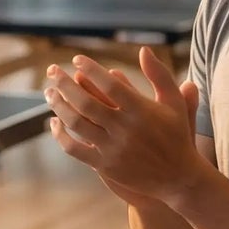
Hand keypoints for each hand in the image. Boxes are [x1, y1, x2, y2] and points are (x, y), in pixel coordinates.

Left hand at [46, 47, 207, 206]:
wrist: (179, 179)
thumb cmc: (175, 135)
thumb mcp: (174, 104)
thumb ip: (160, 75)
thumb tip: (144, 50)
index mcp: (142, 111)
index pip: (110, 85)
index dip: (91, 69)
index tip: (76, 59)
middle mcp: (126, 129)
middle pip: (86, 102)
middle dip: (64, 83)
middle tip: (52, 70)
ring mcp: (113, 148)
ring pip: (76, 123)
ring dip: (58, 105)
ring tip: (49, 91)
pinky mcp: (104, 166)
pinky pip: (74, 148)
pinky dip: (60, 135)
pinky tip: (54, 122)